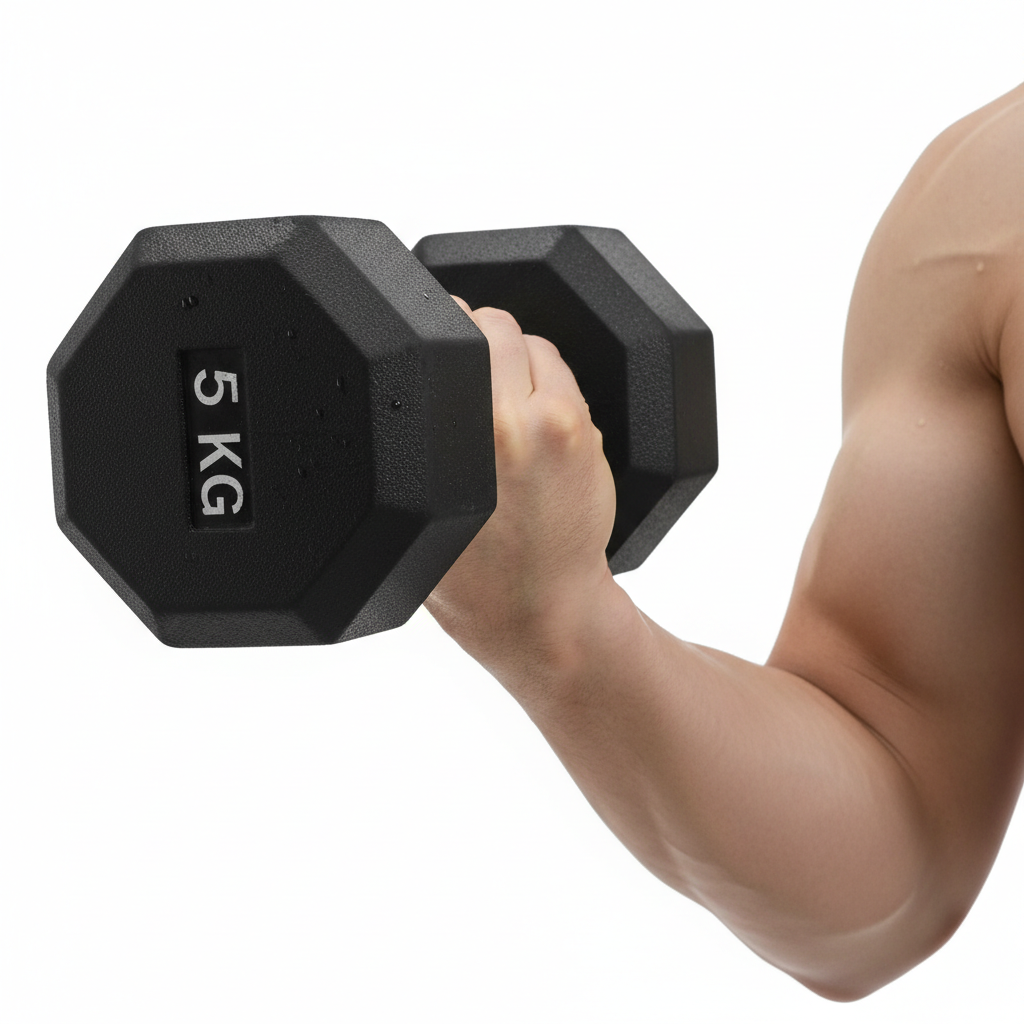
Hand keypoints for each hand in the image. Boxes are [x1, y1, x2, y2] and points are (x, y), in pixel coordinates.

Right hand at [425, 299, 616, 677]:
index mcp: (451, 440)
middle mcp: (505, 422)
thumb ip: (414, 438)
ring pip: (532, 343)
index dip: (439, 323)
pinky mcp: (586, 432)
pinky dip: (547, 384)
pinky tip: (531, 419)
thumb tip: (413, 374)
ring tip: (502, 402)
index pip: (447, 332)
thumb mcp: (417, 512)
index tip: (433, 330)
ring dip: (516, 358)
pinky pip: (563, 375)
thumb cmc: (474, 581)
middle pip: (492, 323)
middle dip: (476, 335)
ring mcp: (555, 423)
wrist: (545, 614)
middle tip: (468, 368)